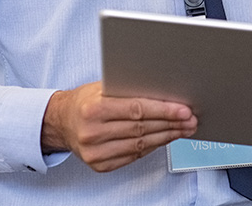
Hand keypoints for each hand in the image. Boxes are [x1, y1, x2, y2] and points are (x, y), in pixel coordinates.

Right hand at [42, 81, 196, 171]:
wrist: (61, 121)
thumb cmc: (85, 101)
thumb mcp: (102, 87)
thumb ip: (128, 88)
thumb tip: (163, 90)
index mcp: (93, 109)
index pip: (137, 110)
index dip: (164, 111)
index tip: (183, 110)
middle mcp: (93, 133)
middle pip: (142, 128)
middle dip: (171, 124)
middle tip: (190, 119)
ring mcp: (95, 152)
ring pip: (141, 144)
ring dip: (166, 136)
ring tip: (183, 129)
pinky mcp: (100, 165)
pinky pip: (133, 155)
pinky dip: (152, 147)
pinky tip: (164, 138)